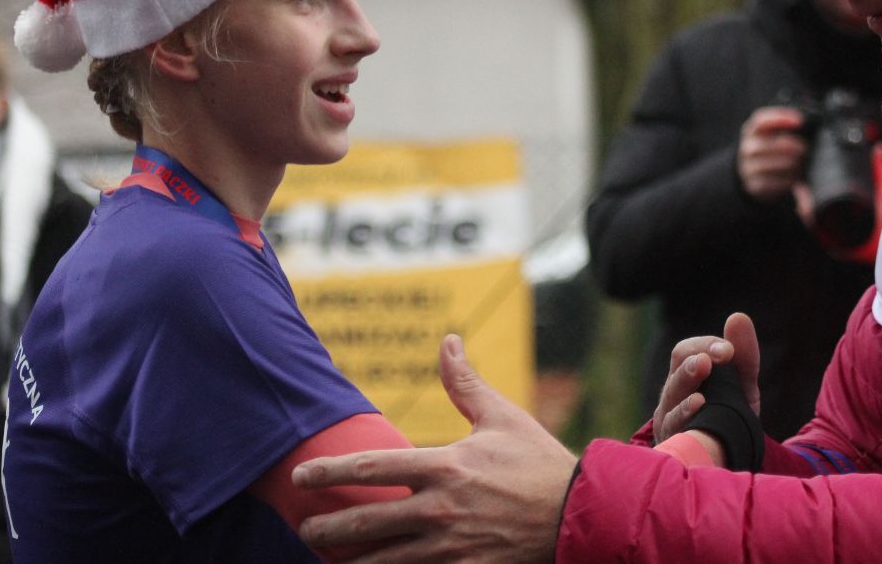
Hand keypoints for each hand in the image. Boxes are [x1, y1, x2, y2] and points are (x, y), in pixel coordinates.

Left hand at [292, 335, 576, 562]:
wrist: (580, 515)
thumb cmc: (538, 463)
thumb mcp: (502, 417)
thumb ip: (465, 383)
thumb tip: (447, 340)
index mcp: (446, 466)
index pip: (374, 467)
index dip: (331, 472)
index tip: (301, 474)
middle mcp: (441, 508)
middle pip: (366, 523)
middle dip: (327, 529)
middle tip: (304, 528)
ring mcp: (451, 547)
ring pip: (384, 562)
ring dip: (349, 562)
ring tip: (327, 560)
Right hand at [652, 312, 760, 446]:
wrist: (726, 457)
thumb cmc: (729, 413)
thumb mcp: (742, 383)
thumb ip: (743, 354)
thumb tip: (737, 316)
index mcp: (686, 373)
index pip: (687, 351)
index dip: (706, 345)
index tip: (727, 350)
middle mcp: (673, 393)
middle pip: (677, 370)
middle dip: (693, 364)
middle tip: (706, 360)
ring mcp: (669, 417)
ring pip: (673, 397)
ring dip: (687, 382)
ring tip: (702, 374)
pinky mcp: (672, 441)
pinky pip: (675, 425)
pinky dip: (686, 414)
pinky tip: (699, 404)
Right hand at [738, 107, 809, 200]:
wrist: (755, 173)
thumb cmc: (773, 148)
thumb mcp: (775, 134)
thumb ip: (786, 126)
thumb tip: (804, 121)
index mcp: (752, 131)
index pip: (761, 121)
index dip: (780, 118)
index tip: (799, 121)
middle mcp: (747, 149)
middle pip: (764, 145)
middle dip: (788, 146)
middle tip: (804, 148)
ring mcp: (748, 168)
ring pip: (767, 165)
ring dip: (788, 164)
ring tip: (801, 162)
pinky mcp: (755, 186)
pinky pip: (771, 183)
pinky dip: (786, 180)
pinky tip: (796, 176)